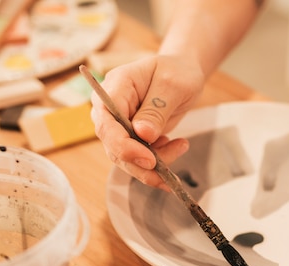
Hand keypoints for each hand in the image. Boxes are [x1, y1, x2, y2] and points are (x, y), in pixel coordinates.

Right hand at [89, 54, 205, 188]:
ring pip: (126, 158)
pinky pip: (139, 159)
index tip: (149, 159)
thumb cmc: (176, 72)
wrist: (182, 73)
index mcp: (114, 88)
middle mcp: (110, 109)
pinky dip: (160, 161)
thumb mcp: (173, 85)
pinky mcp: (132, 138)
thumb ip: (157, 108)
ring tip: (181, 146)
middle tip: (167, 169)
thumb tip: (143, 134)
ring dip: (154, 165)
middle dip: (140, 163)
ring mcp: (119, 126)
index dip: (123, 145)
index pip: (106, 122)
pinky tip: (177, 145)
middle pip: (113, 146)